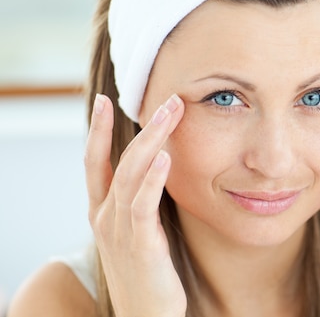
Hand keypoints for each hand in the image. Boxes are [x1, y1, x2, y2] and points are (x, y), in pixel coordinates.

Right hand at [84, 93, 186, 316]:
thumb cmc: (146, 274)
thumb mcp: (137, 233)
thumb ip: (140, 203)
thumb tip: (157, 170)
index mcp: (102, 213)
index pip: (95, 164)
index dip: (99, 131)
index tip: (106, 100)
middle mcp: (105, 218)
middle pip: (118, 161)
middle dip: (140, 127)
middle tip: (164, 99)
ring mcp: (119, 232)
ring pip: (130, 176)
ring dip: (151, 141)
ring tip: (170, 113)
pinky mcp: (141, 247)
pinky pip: (143, 207)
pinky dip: (153, 180)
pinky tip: (167, 158)